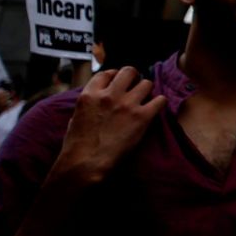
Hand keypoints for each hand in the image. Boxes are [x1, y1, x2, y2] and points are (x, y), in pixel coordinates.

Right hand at [50, 68, 165, 186]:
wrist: (86, 163)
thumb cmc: (76, 146)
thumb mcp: (75, 118)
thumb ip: (88, 106)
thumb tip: (94, 104)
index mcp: (90, 94)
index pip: (107, 73)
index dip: (115, 76)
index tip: (119, 82)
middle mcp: (109, 95)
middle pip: (129, 71)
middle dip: (134, 78)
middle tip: (135, 87)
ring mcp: (127, 104)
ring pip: (147, 83)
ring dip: (147, 91)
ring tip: (145, 100)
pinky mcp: (142, 116)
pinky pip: (160, 100)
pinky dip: (159, 103)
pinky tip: (155, 108)